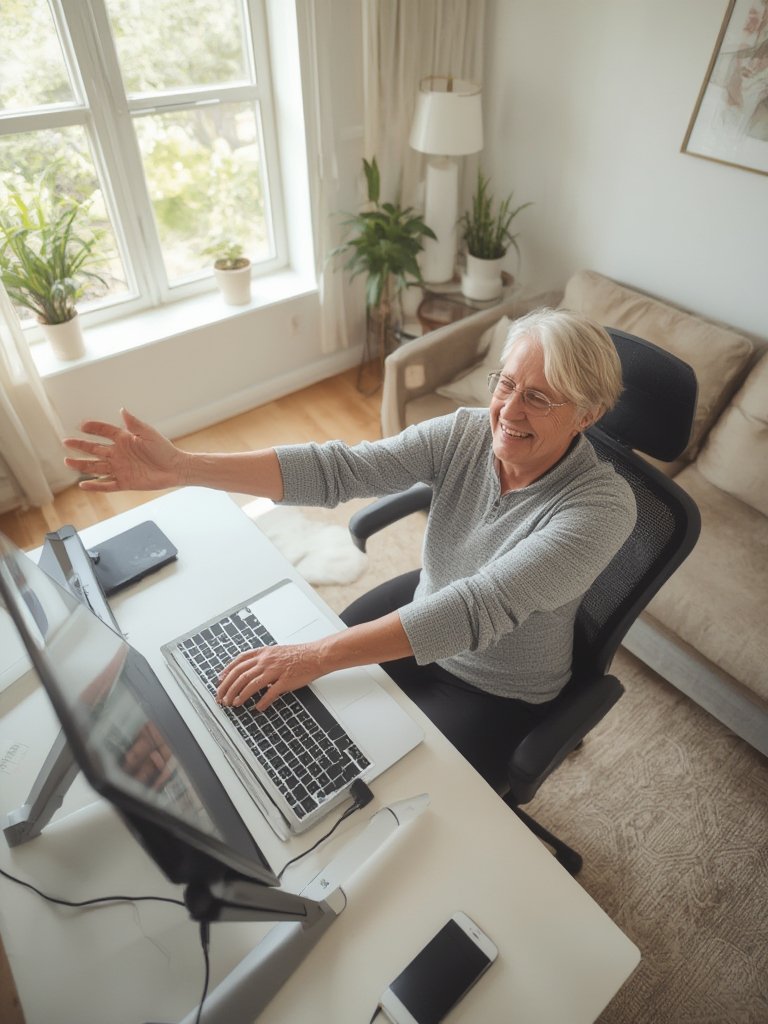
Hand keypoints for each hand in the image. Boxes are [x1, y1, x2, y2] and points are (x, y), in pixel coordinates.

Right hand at [63, 408, 188, 491]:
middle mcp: (119, 454)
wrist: (175, 468)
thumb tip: (122, 410)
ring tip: (68, 461)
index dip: (93, 428)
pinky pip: (107, 485)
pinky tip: (83, 484)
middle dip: (80, 445)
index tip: (82, 425)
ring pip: (96, 467)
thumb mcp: (148, 433)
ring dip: (82, 464)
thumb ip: (134, 423)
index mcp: (124, 440)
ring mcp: (120, 468)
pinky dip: (95, 485)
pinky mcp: (125, 482)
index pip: (104, 432)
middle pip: (95, 449)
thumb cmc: (163, 449)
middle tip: (66, 442)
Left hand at [216, 642, 323, 711]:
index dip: (226, 672)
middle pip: (240, 675)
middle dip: (228, 688)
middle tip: (222, 698)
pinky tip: (257, 708)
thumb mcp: (275, 651)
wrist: (315, 655)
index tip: (219, 682)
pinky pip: (270, 693)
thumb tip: (247, 669)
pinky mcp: (285, 681)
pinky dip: (262, 702)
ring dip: (239, 696)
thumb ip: (261, 659)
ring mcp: (275, 671)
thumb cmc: (297, 654)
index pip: (238, 662)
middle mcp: (266, 661)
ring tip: (234, 704)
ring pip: (251, 684)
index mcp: (262, 653)